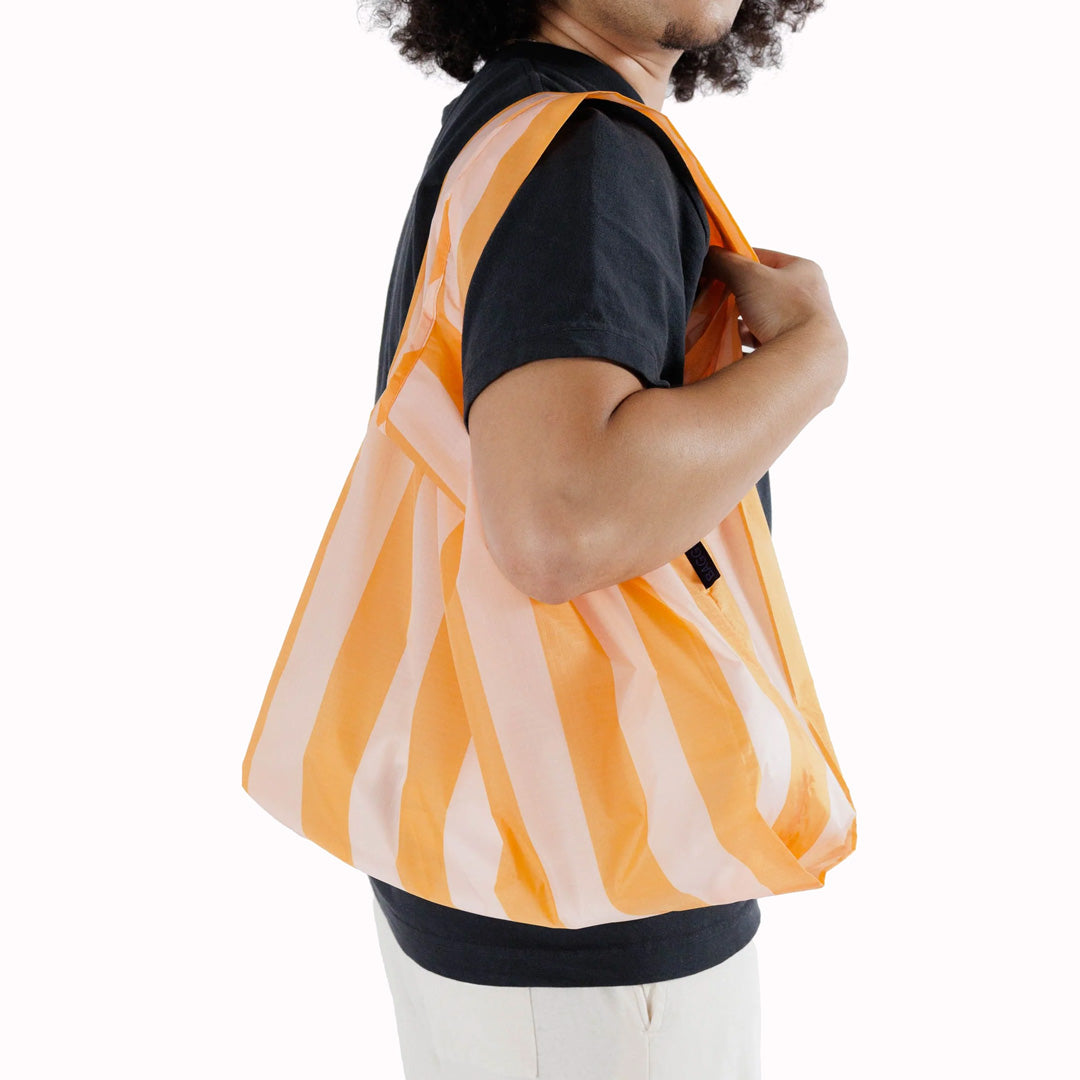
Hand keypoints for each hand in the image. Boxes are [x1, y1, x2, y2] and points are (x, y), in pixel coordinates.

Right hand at [704, 244, 844, 348]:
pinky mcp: (795, 351)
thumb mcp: (748, 277)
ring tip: (721, 328)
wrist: (806, 360)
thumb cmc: (784, 310)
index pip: (764, 258)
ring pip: (763, 320)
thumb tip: (707, 256)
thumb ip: (725, 263)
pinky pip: (764, 345)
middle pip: (763, 292)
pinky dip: (747, 345)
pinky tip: (731, 349)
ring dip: (742, 324)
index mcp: (804, 270)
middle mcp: (809, 297)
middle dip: (737, 298)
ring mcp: (804, 327)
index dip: (737, 262)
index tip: (716, 270)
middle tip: (716, 301)